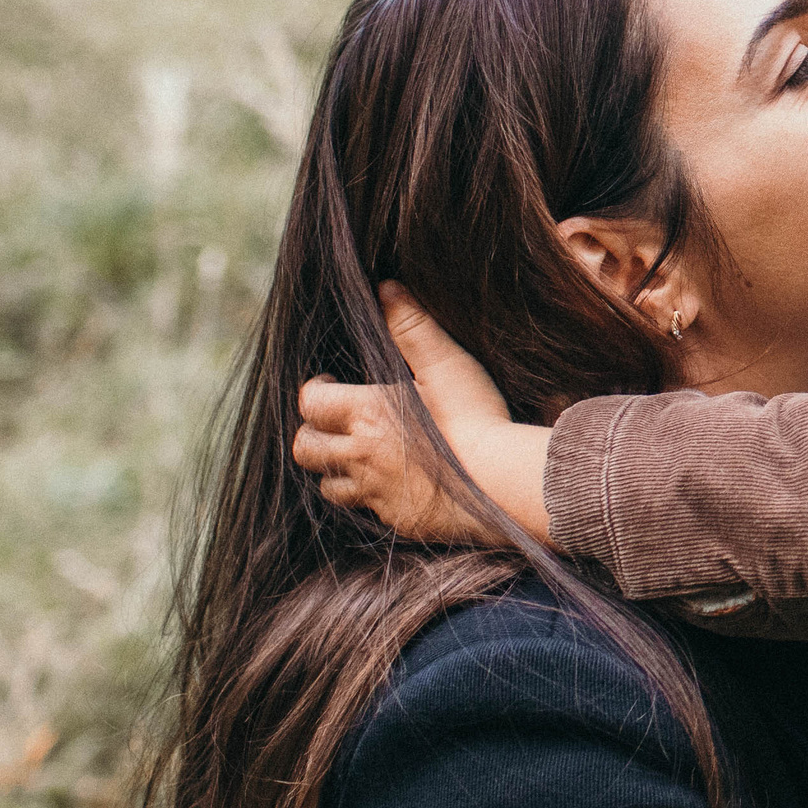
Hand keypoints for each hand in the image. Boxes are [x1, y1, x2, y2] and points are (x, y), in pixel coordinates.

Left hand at [291, 283, 552, 544]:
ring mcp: (377, 494)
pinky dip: (370, 497)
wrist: (502, 483)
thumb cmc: (474, 418)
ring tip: (357, 456)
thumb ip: (411, 326)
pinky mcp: (398, 520)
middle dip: (311, 434)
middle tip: (333, 423)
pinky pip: (368, 511)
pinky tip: (393, 485)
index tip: (329, 383)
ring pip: (329, 486)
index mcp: (365, 414)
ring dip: (335, 470)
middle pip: (305, 450)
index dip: (315, 390)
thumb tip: (384, 287)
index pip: (310, 403)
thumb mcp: (445, 363)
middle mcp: (360, 457)